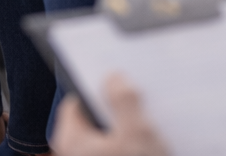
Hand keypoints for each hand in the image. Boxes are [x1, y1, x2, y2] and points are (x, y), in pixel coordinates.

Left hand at [51, 76, 168, 155]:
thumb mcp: (136, 135)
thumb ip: (125, 102)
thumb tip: (114, 78)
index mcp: (69, 139)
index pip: (77, 101)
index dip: (97, 87)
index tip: (118, 77)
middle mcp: (75, 154)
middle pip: (94, 120)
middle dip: (117, 110)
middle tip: (142, 99)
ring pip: (109, 140)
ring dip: (130, 131)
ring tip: (154, 123)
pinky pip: (118, 152)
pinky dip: (133, 147)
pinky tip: (156, 145)